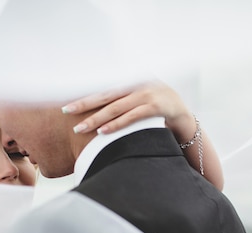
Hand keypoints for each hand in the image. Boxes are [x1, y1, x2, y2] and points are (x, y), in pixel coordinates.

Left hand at [62, 80, 224, 190]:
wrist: (185, 116)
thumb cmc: (158, 112)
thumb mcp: (139, 103)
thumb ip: (122, 105)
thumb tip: (97, 115)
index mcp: (131, 83)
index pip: (103, 90)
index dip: (85, 97)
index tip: (67, 105)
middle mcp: (137, 85)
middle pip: (105, 96)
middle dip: (84, 105)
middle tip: (66, 112)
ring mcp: (147, 95)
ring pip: (116, 107)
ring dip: (97, 118)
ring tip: (80, 127)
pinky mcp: (156, 107)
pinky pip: (131, 116)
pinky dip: (117, 124)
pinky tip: (103, 131)